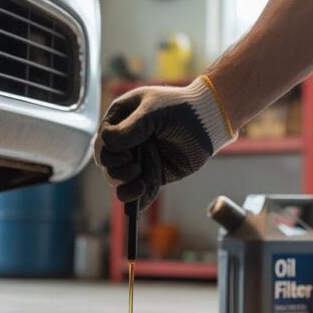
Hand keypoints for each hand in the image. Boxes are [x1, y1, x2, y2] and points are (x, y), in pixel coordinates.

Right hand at [94, 77, 233, 209]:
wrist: (209, 120)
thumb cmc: (180, 107)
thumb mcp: (152, 112)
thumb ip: (129, 129)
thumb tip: (108, 145)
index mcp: (121, 120)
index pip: (103, 142)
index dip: (108, 152)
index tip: (126, 154)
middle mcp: (127, 141)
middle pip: (107, 164)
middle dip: (116, 171)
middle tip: (135, 168)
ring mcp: (139, 158)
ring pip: (119, 180)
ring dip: (124, 186)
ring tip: (140, 185)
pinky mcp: (154, 174)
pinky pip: (139, 191)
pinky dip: (138, 200)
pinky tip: (138, 205)